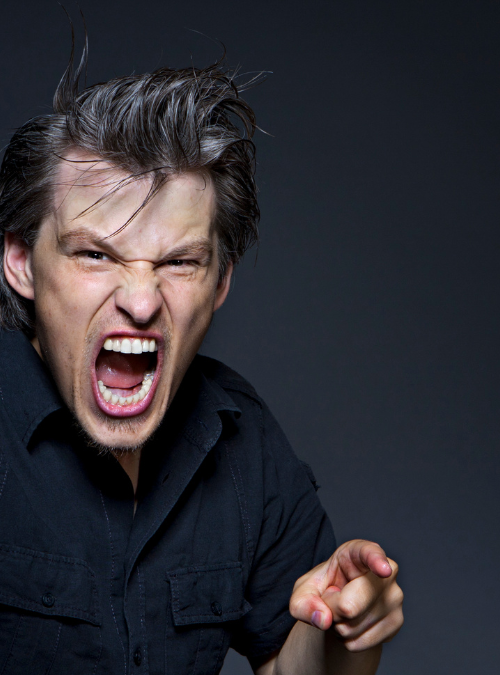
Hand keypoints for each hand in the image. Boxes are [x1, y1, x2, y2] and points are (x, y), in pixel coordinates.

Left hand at [289, 540, 403, 651]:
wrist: (339, 606)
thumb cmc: (323, 589)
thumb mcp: (303, 591)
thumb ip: (303, 603)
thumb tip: (323, 619)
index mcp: (358, 552)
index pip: (369, 553)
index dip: (376, 560)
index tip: (383, 570)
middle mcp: (384, 572)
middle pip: (350, 605)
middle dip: (330, 610)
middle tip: (330, 599)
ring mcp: (394, 597)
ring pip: (353, 627)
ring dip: (337, 626)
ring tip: (341, 610)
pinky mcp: (396, 621)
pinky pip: (359, 643)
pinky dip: (347, 639)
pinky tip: (351, 623)